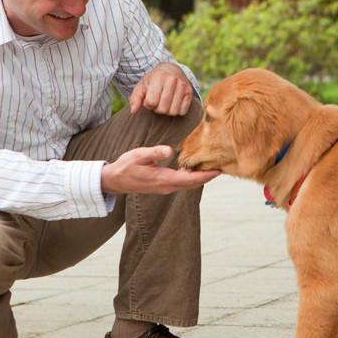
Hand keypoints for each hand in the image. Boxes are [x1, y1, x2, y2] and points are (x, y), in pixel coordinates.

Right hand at [101, 145, 219, 194]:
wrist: (115, 180)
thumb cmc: (126, 166)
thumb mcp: (139, 155)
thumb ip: (154, 153)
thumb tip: (169, 150)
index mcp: (164, 179)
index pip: (190, 179)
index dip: (205, 175)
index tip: (218, 170)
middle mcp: (167, 186)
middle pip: (193, 183)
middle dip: (207, 176)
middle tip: (222, 167)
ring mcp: (165, 187)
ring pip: (188, 184)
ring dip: (200, 177)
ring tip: (213, 167)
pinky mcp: (163, 185)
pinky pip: (182, 182)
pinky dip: (192, 177)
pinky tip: (196, 169)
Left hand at [129, 63, 194, 115]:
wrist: (171, 69)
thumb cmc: (153, 80)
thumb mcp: (141, 86)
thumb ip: (135, 99)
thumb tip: (133, 111)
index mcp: (158, 78)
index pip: (151, 102)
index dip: (148, 104)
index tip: (149, 98)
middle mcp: (172, 80)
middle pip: (162, 109)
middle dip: (157, 109)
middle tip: (157, 101)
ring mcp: (182, 85)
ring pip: (173, 112)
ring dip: (167, 111)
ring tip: (165, 102)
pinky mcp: (190, 91)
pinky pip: (183, 111)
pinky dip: (177, 111)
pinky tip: (173, 103)